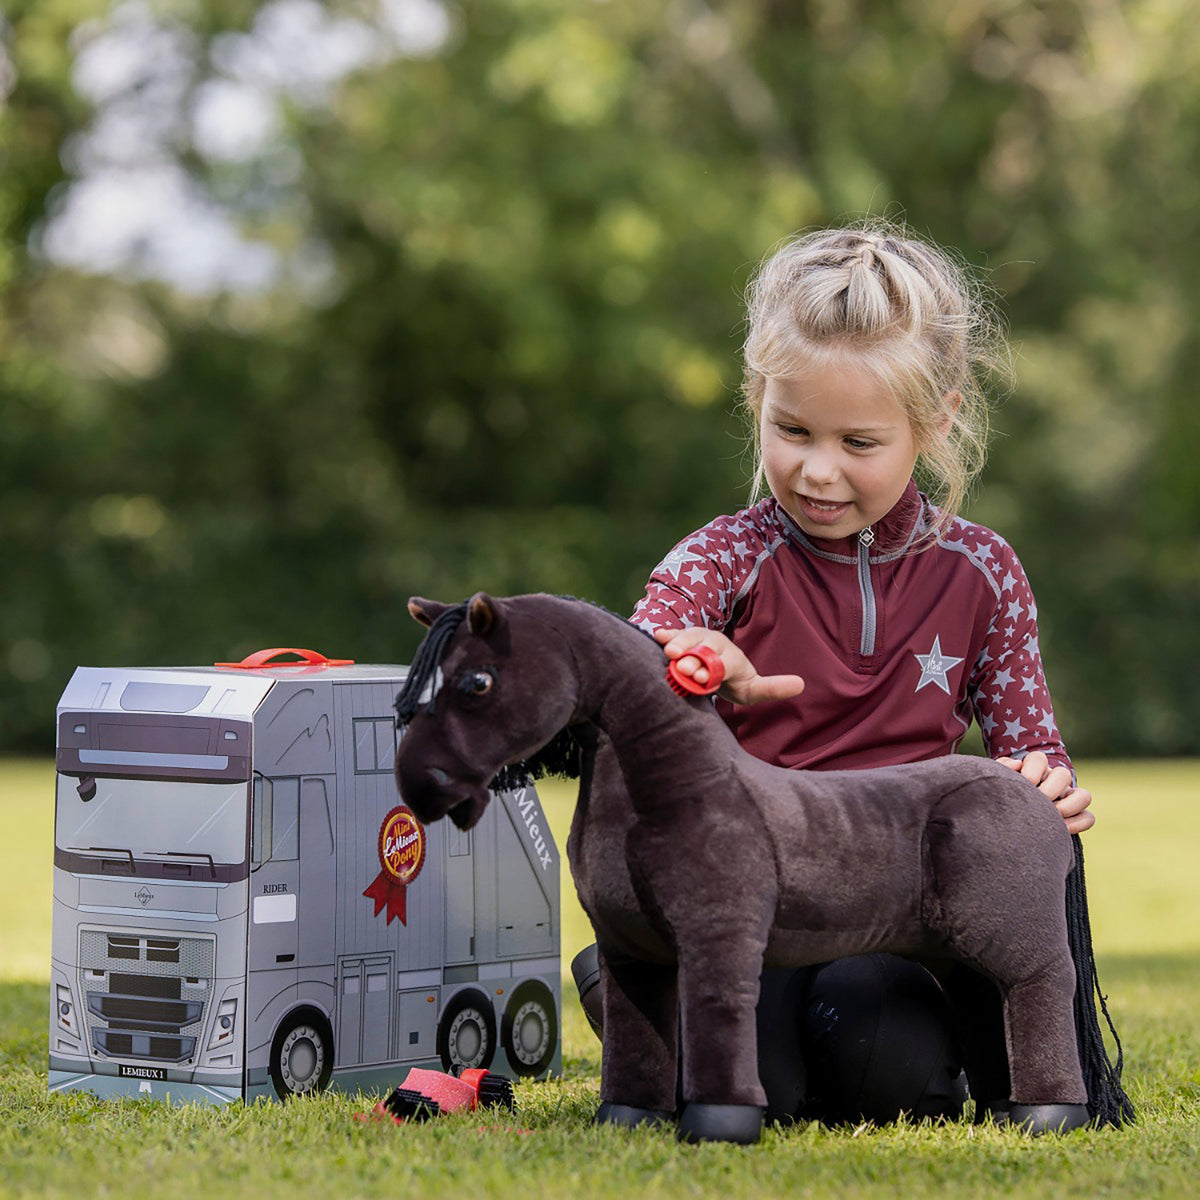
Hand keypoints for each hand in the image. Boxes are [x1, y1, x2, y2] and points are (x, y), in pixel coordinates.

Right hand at [653, 627, 804, 705]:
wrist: (717, 670)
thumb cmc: (736, 682)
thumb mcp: (754, 689)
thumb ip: (773, 687)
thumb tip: (802, 684)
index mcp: (731, 658)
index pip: (725, 663)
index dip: (713, 669)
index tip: (701, 676)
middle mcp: (713, 644)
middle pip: (704, 648)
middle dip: (694, 657)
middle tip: (683, 668)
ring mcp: (697, 640)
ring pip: (687, 639)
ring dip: (679, 645)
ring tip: (669, 654)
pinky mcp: (681, 641)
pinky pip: (672, 636)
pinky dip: (666, 636)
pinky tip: (657, 637)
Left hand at [996, 751, 1094, 834]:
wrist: (1004, 820)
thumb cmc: (1000, 795)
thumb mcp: (997, 780)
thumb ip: (1002, 769)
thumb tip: (1016, 765)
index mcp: (1033, 769)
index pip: (1038, 759)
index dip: (1032, 770)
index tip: (1023, 782)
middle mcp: (1053, 781)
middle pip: (1063, 775)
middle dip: (1050, 789)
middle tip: (1038, 801)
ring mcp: (1067, 798)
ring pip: (1084, 795)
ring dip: (1069, 806)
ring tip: (1052, 815)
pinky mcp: (1076, 816)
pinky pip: (1089, 817)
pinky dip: (1077, 823)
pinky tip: (1060, 829)